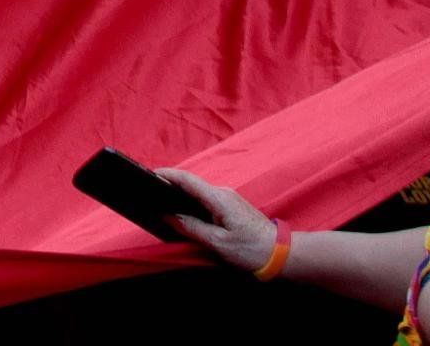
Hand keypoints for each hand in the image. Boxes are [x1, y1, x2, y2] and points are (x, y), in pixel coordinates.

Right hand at [149, 168, 269, 271]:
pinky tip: (188, 216)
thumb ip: (191, 228)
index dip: (167, 175)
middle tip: (151, 193)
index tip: (148, 174)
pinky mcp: (232, 207)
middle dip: (171, 186)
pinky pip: (207, 201)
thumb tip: (169, 216)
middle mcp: (223, 193)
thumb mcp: (217, 243)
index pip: (187, 179)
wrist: (282, 254)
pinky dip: (194, 204)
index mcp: (218, 198)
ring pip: (199, 194)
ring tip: (165, 205)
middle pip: (191, 184)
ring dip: (182, 197)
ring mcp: (229, 199)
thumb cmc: (251, 250)